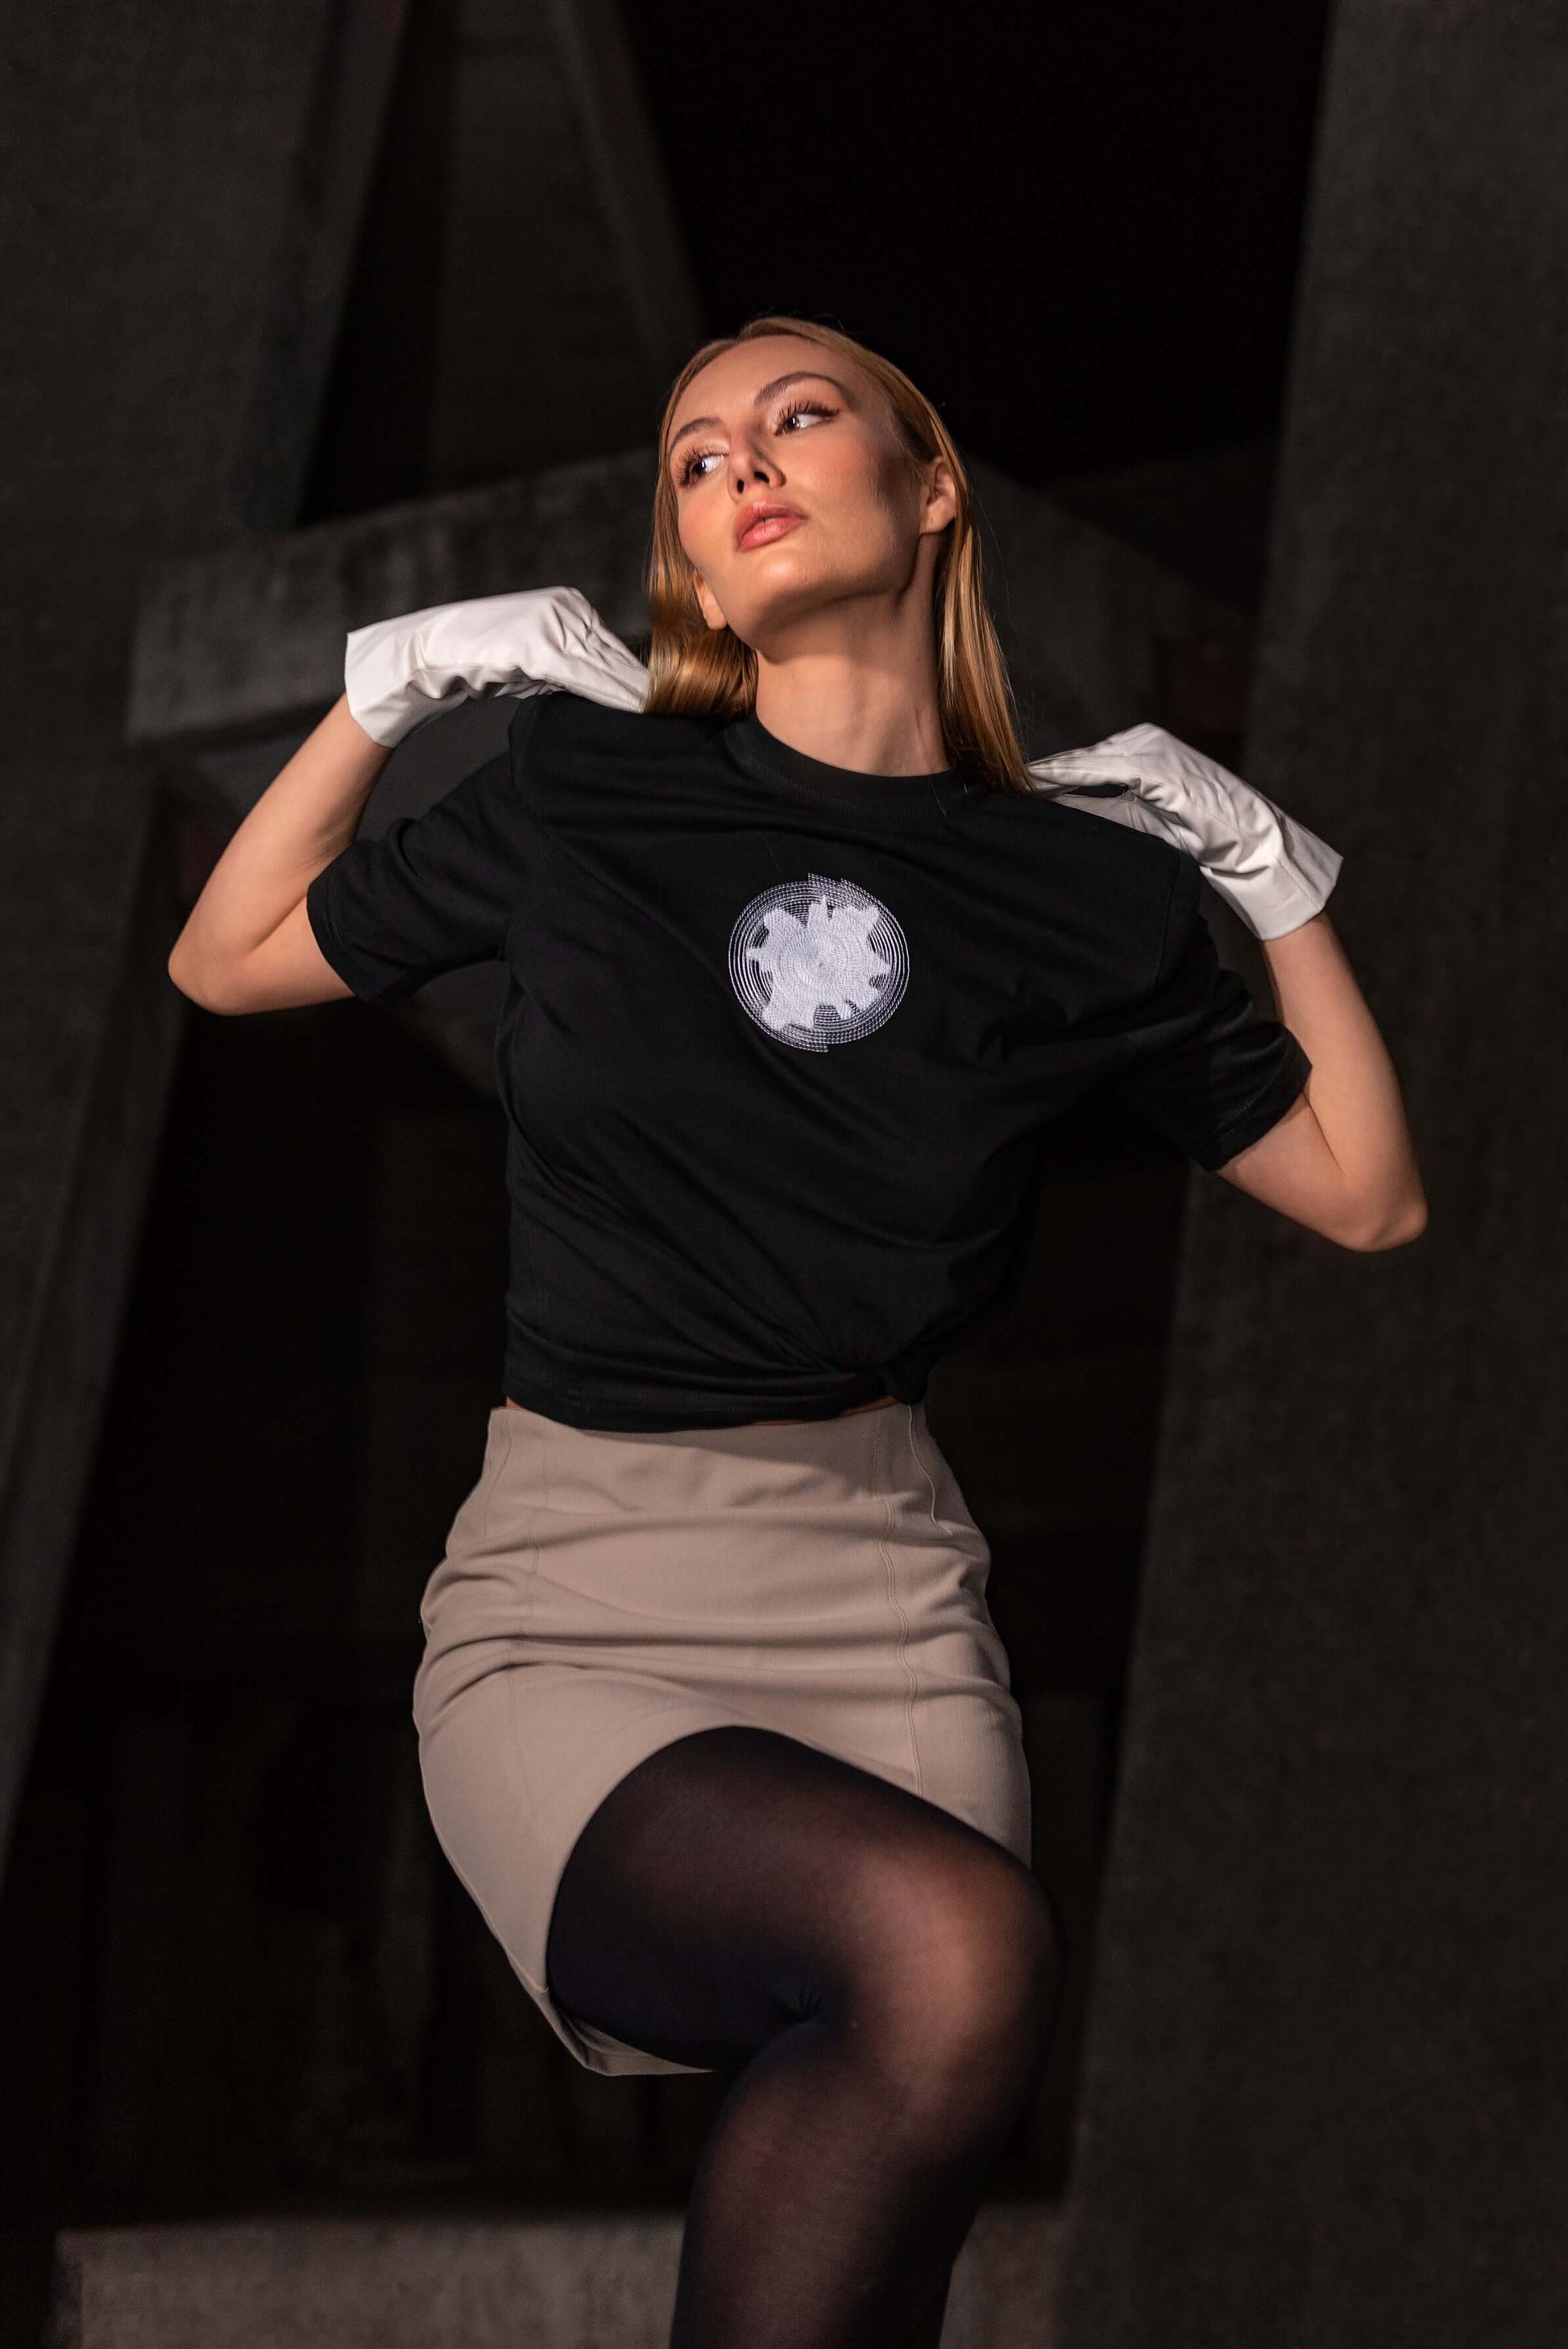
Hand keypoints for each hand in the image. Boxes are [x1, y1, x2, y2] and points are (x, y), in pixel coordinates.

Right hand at [345, 586, 649, 747]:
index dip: (640, 677)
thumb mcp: (535, 662)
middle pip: (615, 655)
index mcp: (568, 606)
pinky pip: (582, 673)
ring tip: (663, 715)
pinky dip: (610, 691)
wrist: (429, 654)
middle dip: (645, 686)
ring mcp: (550, 623)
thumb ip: (571, 668)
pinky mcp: (535, 644)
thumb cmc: (482, 662)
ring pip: (605, 665)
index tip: (671, 701)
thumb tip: (612, 690)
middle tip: (682, 709)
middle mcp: (564, 608)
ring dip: (635, 693)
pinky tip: (634, 707)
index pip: (613, 647)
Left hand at [1026, 722, 1341, 939]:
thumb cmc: (1193, 835)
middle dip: (1036, 777)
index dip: (1041, 780)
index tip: (1003, 790)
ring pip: (1082, 763)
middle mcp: (1139, 742)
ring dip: (1045, 776)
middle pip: (1074, 761)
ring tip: (1007, 789)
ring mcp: (1149, 749)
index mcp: (1135, 752)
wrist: (1247, 841)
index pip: (1078, 766)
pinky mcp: (1158, 764)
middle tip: (988, 787)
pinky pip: (1103, 770)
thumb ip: (1097, 813)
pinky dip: (1070, 776)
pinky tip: (1039, 785)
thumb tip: (1051, 820)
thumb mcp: (1136, 821)